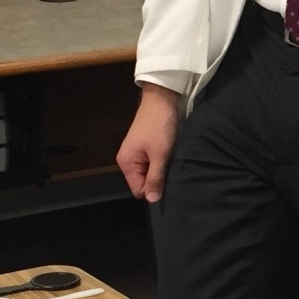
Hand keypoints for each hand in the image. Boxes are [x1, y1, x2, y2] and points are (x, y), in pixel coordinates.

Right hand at [117, 85, 182, 202]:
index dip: (154, 189)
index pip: (139, 190)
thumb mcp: (160, 154)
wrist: (162, 98)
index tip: (168, 181)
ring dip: (161, 170)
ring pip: (149, 172)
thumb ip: (155, 178)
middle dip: (158, 180)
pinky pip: (153, 163)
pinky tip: (170, 156)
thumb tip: (152, 200)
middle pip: (143, 182)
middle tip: (172, 170)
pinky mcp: (146, 146)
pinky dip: (162, 161)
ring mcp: (137, 153)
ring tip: (172, 162)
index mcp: (126, 163)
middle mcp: (128, 160)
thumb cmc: (160, 126)